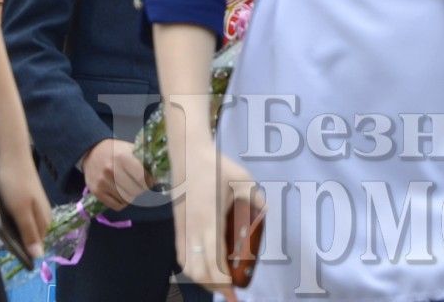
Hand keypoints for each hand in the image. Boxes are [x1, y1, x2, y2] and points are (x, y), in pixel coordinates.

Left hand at [0, 147, 51, 262]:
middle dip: (17, 237)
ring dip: (12, 225)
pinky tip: (1, 211)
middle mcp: (42, 212)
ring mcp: (34, 203)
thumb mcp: (21, 211)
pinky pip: (18, 212)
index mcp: (44, 219)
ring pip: (23, 222)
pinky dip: (10, 214)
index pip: (36, 244)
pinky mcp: (25, 195)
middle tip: (1, 232)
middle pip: (30, 233)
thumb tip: (39, 256)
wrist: (12, 153)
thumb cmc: (16, 183)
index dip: (23, 249)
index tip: (8, 247)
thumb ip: (29, 233)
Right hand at [81, 138, 148, 211]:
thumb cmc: (115, 150)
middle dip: (142, 190)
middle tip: (142, 187)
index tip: (151, 181)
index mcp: (122, 157)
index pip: (142, 178)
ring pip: (127, 200)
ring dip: (132, 196)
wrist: (91, 152)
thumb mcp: (129, 148)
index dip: (149, 182)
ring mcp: (103, 182)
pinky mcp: (97, 192)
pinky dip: (123, 203)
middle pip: (136, 191)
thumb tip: (160, 174)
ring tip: (131, 189)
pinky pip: (117, 206)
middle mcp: (111, 170)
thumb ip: (144, 159)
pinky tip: (122, 194)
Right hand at [172, 145, 256, 297]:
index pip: (214, 261)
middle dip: (215, 286)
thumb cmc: (216, 167)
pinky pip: (180, 254)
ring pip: (187, 265)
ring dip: (202, 279)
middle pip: (200, 270)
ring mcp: (183, 228)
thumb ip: (255, 197)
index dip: (223, 281)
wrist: (188, 155)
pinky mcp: (177, 226)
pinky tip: (202, 270)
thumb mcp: (242, 179)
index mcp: (210, 220)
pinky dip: (190, 268)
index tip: (234, 294)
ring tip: (218, 284)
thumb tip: (265, 211)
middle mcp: (194, 229)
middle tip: (231, 293)